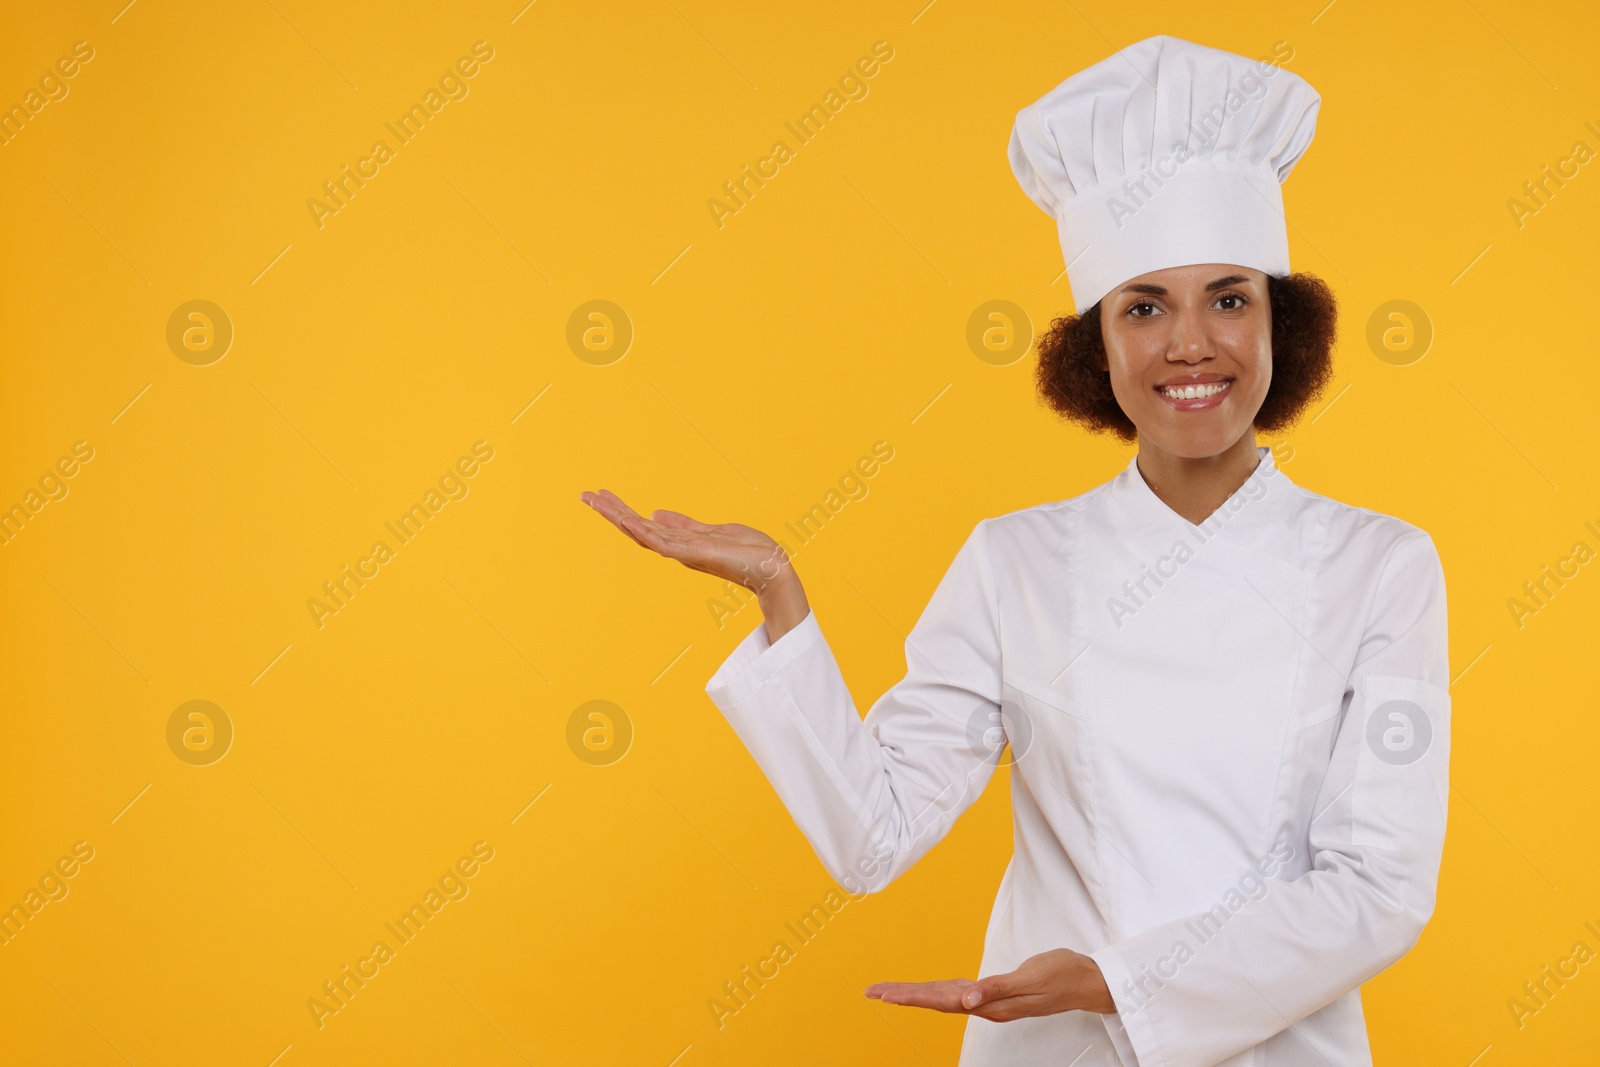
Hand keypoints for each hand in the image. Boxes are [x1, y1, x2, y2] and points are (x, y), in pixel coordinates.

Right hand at [579, 489, 809, 638]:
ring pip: (643, 534)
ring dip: (619, 517)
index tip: (600, 496)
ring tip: (596, 501)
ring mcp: (684, 553)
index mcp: (680, 541)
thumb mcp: (713, 530)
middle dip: (611, 512)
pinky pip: (664, 543)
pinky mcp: (696, 554)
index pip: (644, 525)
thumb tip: (657, 513)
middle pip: (636, 529)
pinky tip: (628, 519)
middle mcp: (677, 549)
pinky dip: (644, 531)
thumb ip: (684, 524)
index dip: (621, 511)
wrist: (772, 569)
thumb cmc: (748, 552)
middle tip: (585, 495)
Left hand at [864, 949, 1114, 1021]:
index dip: (911, 997)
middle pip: (936, 1000)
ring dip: (917, 993)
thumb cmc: (1062, 976)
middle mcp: (986, 1004)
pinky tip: (929, 990)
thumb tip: (967, 1001)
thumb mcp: (1031, 980)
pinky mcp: (997, 990)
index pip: (941, 1001)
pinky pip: (959, 990)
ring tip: (889, 992)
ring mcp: (991, 999)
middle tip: (871, 992)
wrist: (1087, 980)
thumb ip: (998, 989)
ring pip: (945, 996)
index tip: (883, 994)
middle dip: (903, 996)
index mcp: (991, 1004)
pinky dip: (939, 989)